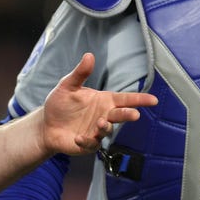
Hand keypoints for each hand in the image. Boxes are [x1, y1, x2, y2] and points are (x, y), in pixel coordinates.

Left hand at [41, 53, 155, 154]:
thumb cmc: (60, 104)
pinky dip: (87, 141)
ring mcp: (97, 131)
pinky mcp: (88, 144)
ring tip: (101, 123)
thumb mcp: (68, 86)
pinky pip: (91, 143)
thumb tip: (89, 55)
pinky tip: (78, 137)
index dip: (140, 99)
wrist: (46, 124)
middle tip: (134, 114)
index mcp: (104, 100)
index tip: (153, 100)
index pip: (125, 99)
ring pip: (108, 130)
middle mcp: (104, 116)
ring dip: (106, 127)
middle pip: (120, 115)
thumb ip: (80, 73)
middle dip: (128, 115)